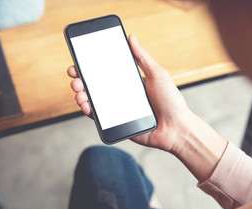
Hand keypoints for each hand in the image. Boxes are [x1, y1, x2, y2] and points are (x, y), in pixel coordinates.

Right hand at [67, 34, 190, 151]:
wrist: (176, 128)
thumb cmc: (171, 101)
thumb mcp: (157, 74)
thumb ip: (142, 57)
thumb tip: (131, 37)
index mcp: (130, 82)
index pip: (106, 72)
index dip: (91, 67)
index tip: (79, 62)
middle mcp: (122, 94)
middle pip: (96, 86)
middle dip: (81, 80)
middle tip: (75, 76)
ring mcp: (119, 109)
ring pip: (95, 101)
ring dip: (82, 94)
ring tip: (78, 91)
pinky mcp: (118, 123)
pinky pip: (100, 117)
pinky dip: (89, 111)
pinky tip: (85, 105)